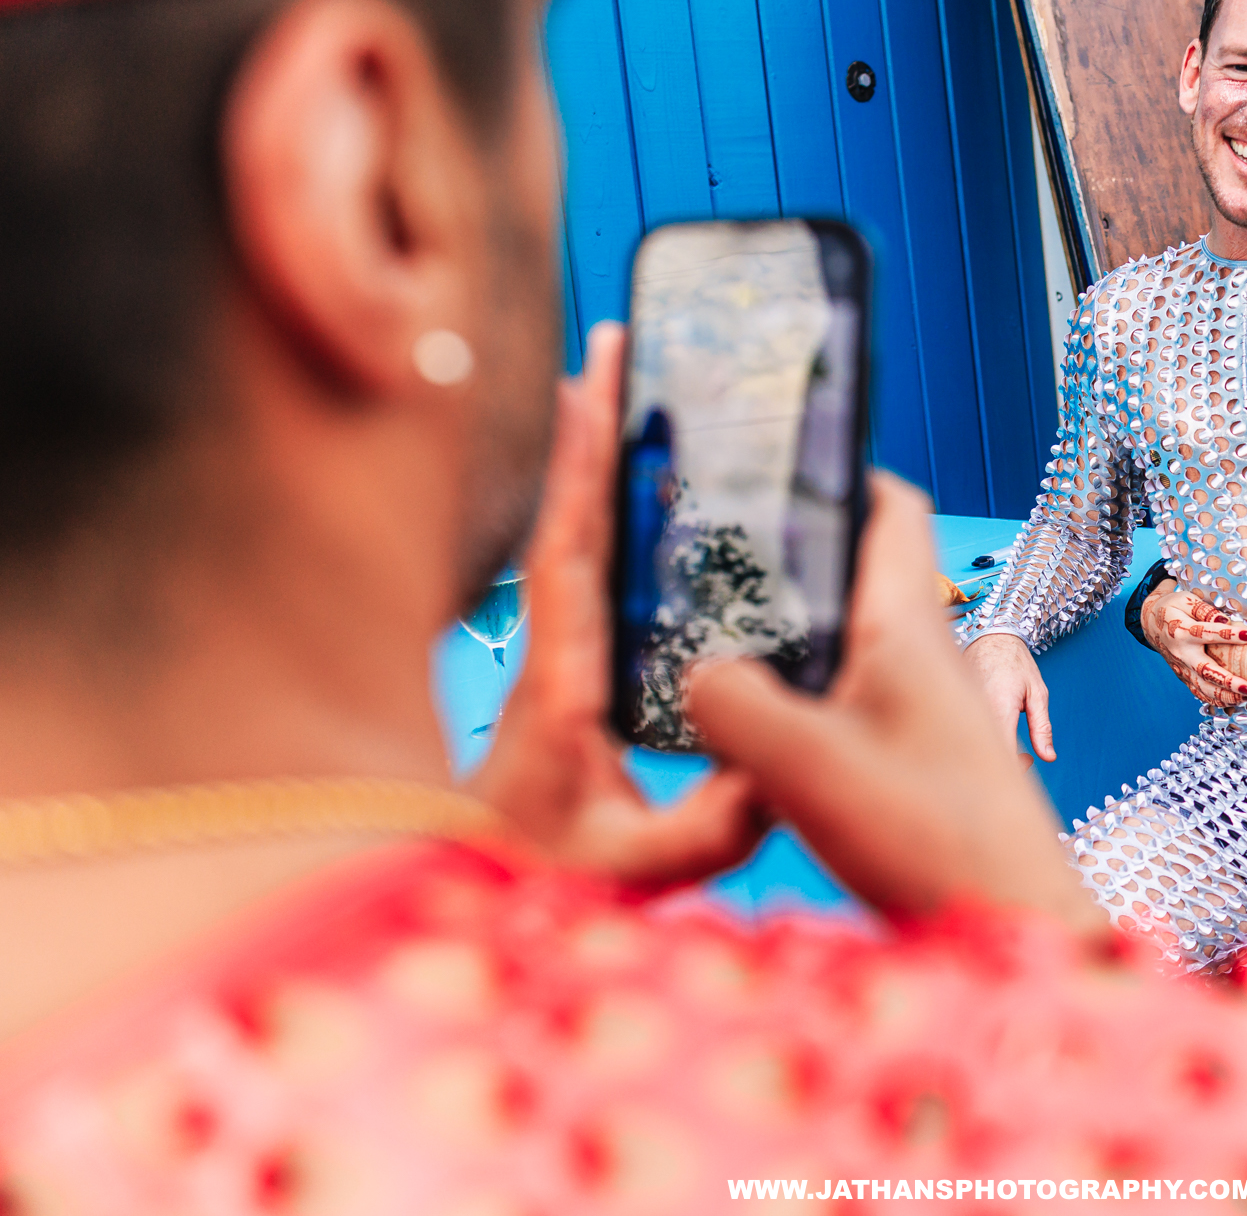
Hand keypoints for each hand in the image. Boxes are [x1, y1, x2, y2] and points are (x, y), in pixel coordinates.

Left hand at [471, 323, 771, 887]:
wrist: (469, 904)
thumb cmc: (539, 884)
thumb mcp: (633, 870)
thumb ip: (706, 829)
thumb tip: (776, 771)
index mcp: (560, 681)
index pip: (570, 553)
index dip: (584, 468)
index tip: (598, 385)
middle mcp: (548, 653)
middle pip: (569, 516)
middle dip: (589, 426)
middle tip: (617, 342)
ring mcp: (554, 657)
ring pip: (572, 535)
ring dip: (592, 458)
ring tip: (625, 384)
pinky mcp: (569, 673)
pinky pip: (586, 572)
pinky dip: (603, 511)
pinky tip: (635, 487)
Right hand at [688, 475, 1102, 933]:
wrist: (1010, 929)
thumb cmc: (933, 841)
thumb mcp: (806, 768)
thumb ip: (734, 707)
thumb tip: (694, 675)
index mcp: (906, 628)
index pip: (890, 508)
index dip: (838, 471)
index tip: (770, 464)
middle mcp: (920, 656)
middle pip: (854, 571)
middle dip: (787, 555)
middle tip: (707, 554)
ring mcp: (919, 709)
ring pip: (843, 639)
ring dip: (785, 632)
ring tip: (706, 635)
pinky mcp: (910, 760)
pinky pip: (843, 699)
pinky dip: (795, 696)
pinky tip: (744, 732)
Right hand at [964, 632, 1054, 761]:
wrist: (988, 636)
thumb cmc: (1015, 662)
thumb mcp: (1037, 693)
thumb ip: (1042, 727)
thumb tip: (1049, 757)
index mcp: (998, 709)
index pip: (1003, 754)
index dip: (1016, 767)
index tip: (1028, 759)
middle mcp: (975, 712)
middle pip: (984, 754)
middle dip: (1004, 764)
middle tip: (1022, 756)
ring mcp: (961, 709)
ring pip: (972, 745)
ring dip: (990, 752)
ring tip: (1008, 740)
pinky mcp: (954, 708)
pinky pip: (964, 733)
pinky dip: (979, 740)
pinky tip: (991, 732)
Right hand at [1142, 582, 1246, 704]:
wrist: (1150, 623)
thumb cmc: (1173, 609)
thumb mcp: (1186, 600)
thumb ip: (1204, 610)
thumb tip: (1224, 620)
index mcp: (1182, 630)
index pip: (1207, 633)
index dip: (1229, 634)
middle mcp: (1182, 652)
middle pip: (1205, 670)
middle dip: (1227, 681)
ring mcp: (1181, 667)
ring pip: (1202, 686)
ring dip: (1223, 695)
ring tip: (1244, 698)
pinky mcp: (1182, 675)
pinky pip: (1197, 691)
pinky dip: (1213, 699)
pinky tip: (1230, 702)